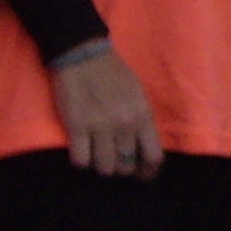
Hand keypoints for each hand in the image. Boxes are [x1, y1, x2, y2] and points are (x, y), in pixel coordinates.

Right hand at [50, 46, 161, 179]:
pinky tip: (80, 149)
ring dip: (99, 165)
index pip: (153, 156)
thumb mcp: (137, 95)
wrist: (83, 55)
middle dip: (120, 167)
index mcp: (143, 115)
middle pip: (126, 166)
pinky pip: (81, 161)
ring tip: (95, 153)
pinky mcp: (77, 128)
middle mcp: (125, 125)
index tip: (140, 175)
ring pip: (104, 168)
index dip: (147, 172)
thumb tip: (141, 148)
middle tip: (112, 159)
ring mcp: (101, 127)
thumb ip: (140, 121)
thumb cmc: (113, 73)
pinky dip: (80, 159)